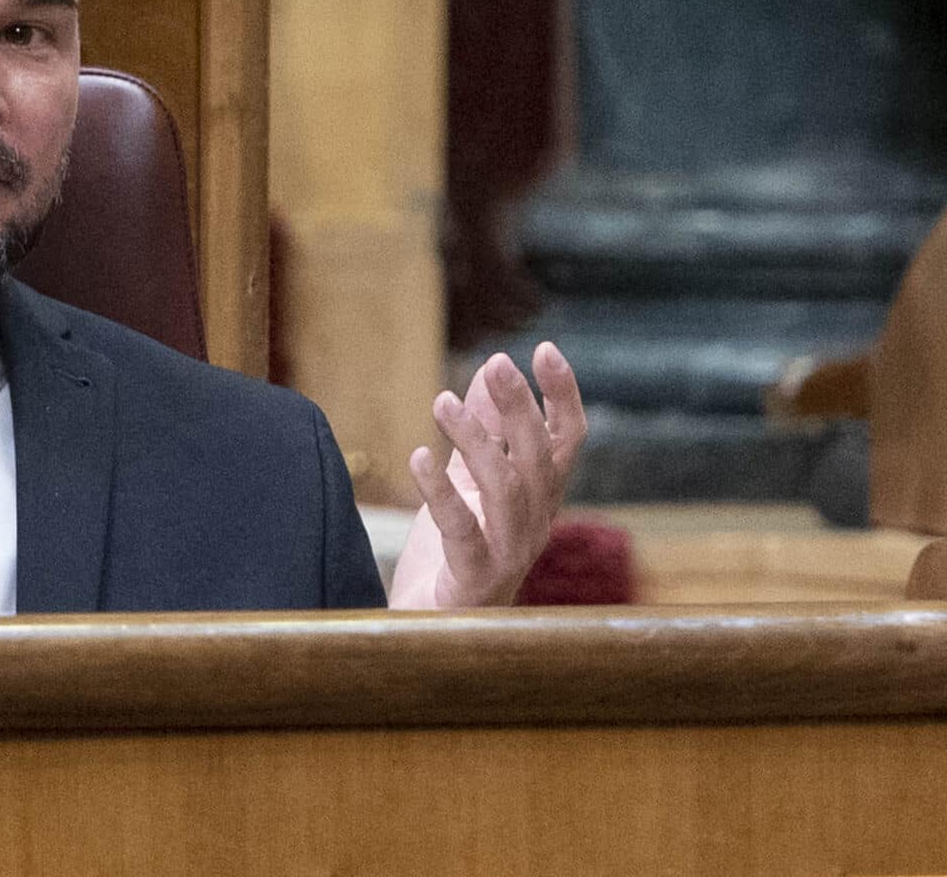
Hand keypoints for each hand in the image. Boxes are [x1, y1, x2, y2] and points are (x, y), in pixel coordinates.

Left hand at [389, 342, 587, 608]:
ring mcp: (507, 557)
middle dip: (521, 407)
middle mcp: (533, 527)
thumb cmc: (453, 561)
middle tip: (495, 362)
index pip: (567, 442)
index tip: (543, 349)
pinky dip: (441, 491)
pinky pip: (463, 532)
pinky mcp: (473, 582)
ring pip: (507, 490)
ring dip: (478, 440)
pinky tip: (418, 456)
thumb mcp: (467, 485)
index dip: (561, 396)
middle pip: (540, 459)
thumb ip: (483, 435)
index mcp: (537, 501)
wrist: (428, 636)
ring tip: (442, 400)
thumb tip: (487, 376)